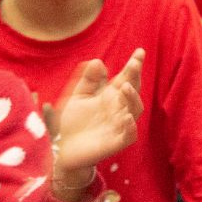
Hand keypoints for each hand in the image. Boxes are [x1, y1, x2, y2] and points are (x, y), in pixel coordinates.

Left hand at [52, 48, 143, 198]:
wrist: (61, 150)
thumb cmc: (71, 123)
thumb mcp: (76, 98)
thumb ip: (86, 81)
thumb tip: (97, 62)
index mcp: (110, 96)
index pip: (126, 78)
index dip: (134, 65)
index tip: (139, 52)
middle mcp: (118, 109)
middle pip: (133, 90)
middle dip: (135, 77)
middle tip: (134, 64)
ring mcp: (119, 125)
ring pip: (135, 110)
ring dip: (133, 98)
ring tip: (125, 87)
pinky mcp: (116, 142)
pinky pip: (129, 134)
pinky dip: (130, 126)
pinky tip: (125, 116)